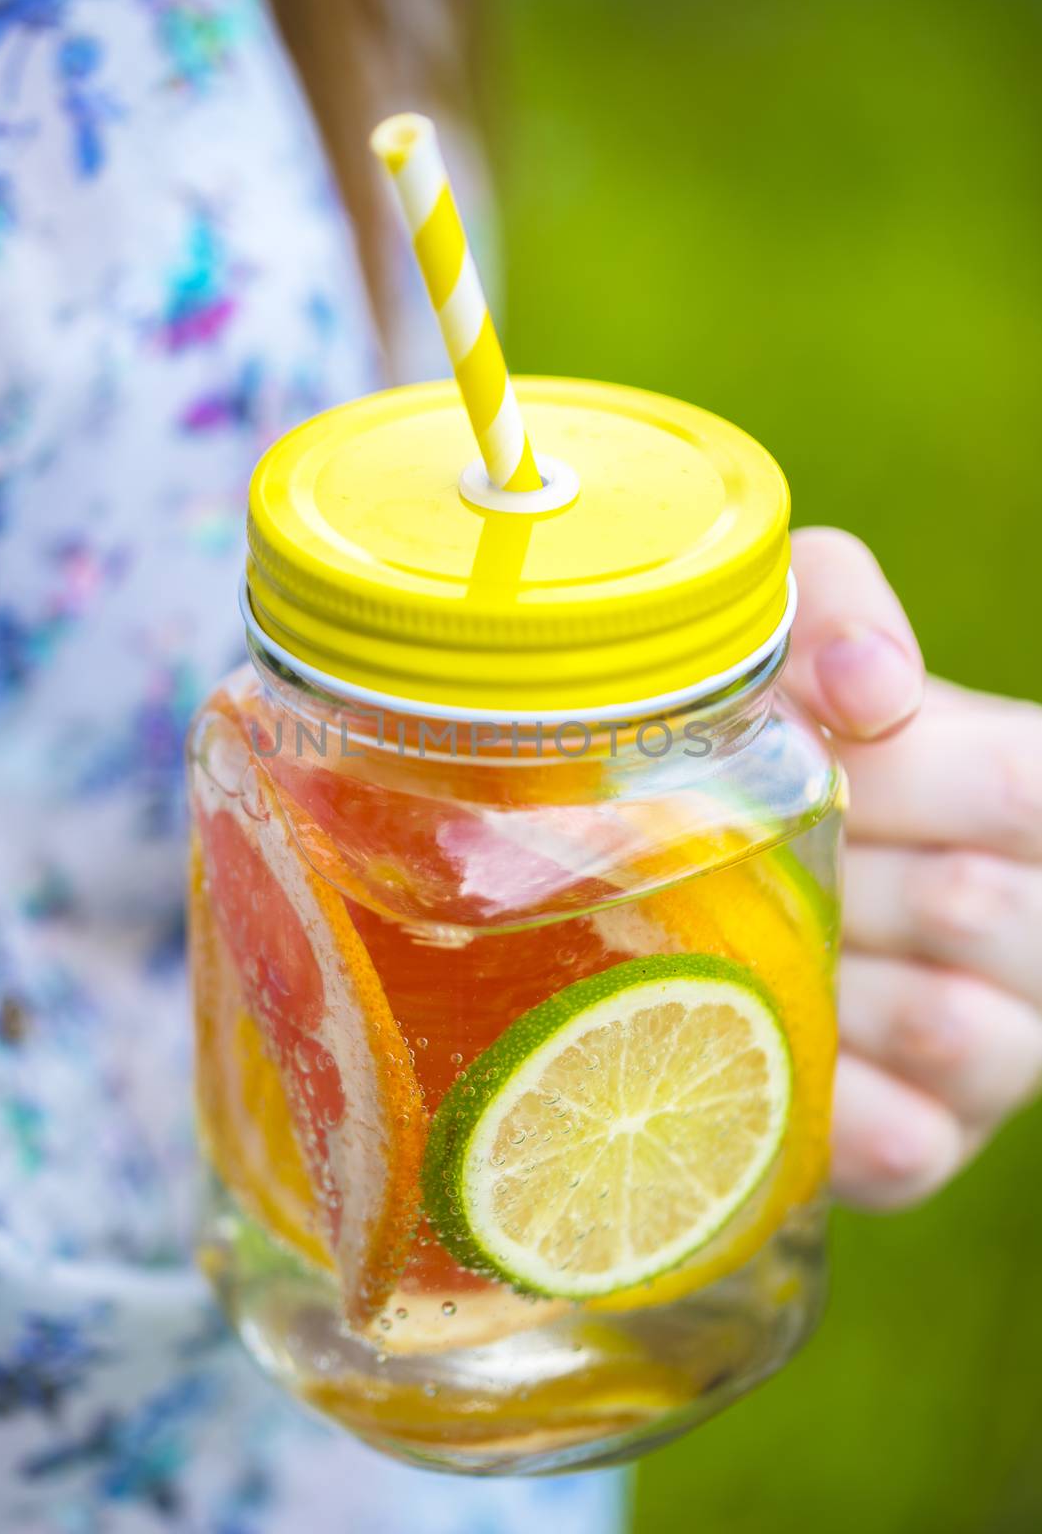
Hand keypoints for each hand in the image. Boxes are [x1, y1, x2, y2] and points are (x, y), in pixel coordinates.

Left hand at [787, 528, 1041, 1209]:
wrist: (754, 872)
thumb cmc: (798, 740)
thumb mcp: (809, 640)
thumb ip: (838, 610)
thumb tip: (868, 692)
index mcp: (1031, 794)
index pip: (1020, 788)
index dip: (899, 778)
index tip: (804, 766)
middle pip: (974, 907)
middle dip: (841, 874)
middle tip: (745, 858)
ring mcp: (1003, 1053)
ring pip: (945, 1029)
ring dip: (822, 980)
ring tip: (747, 943)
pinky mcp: (930, 1146)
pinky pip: (899, 1147)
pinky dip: (822, 1103)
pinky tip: (757, 1056)